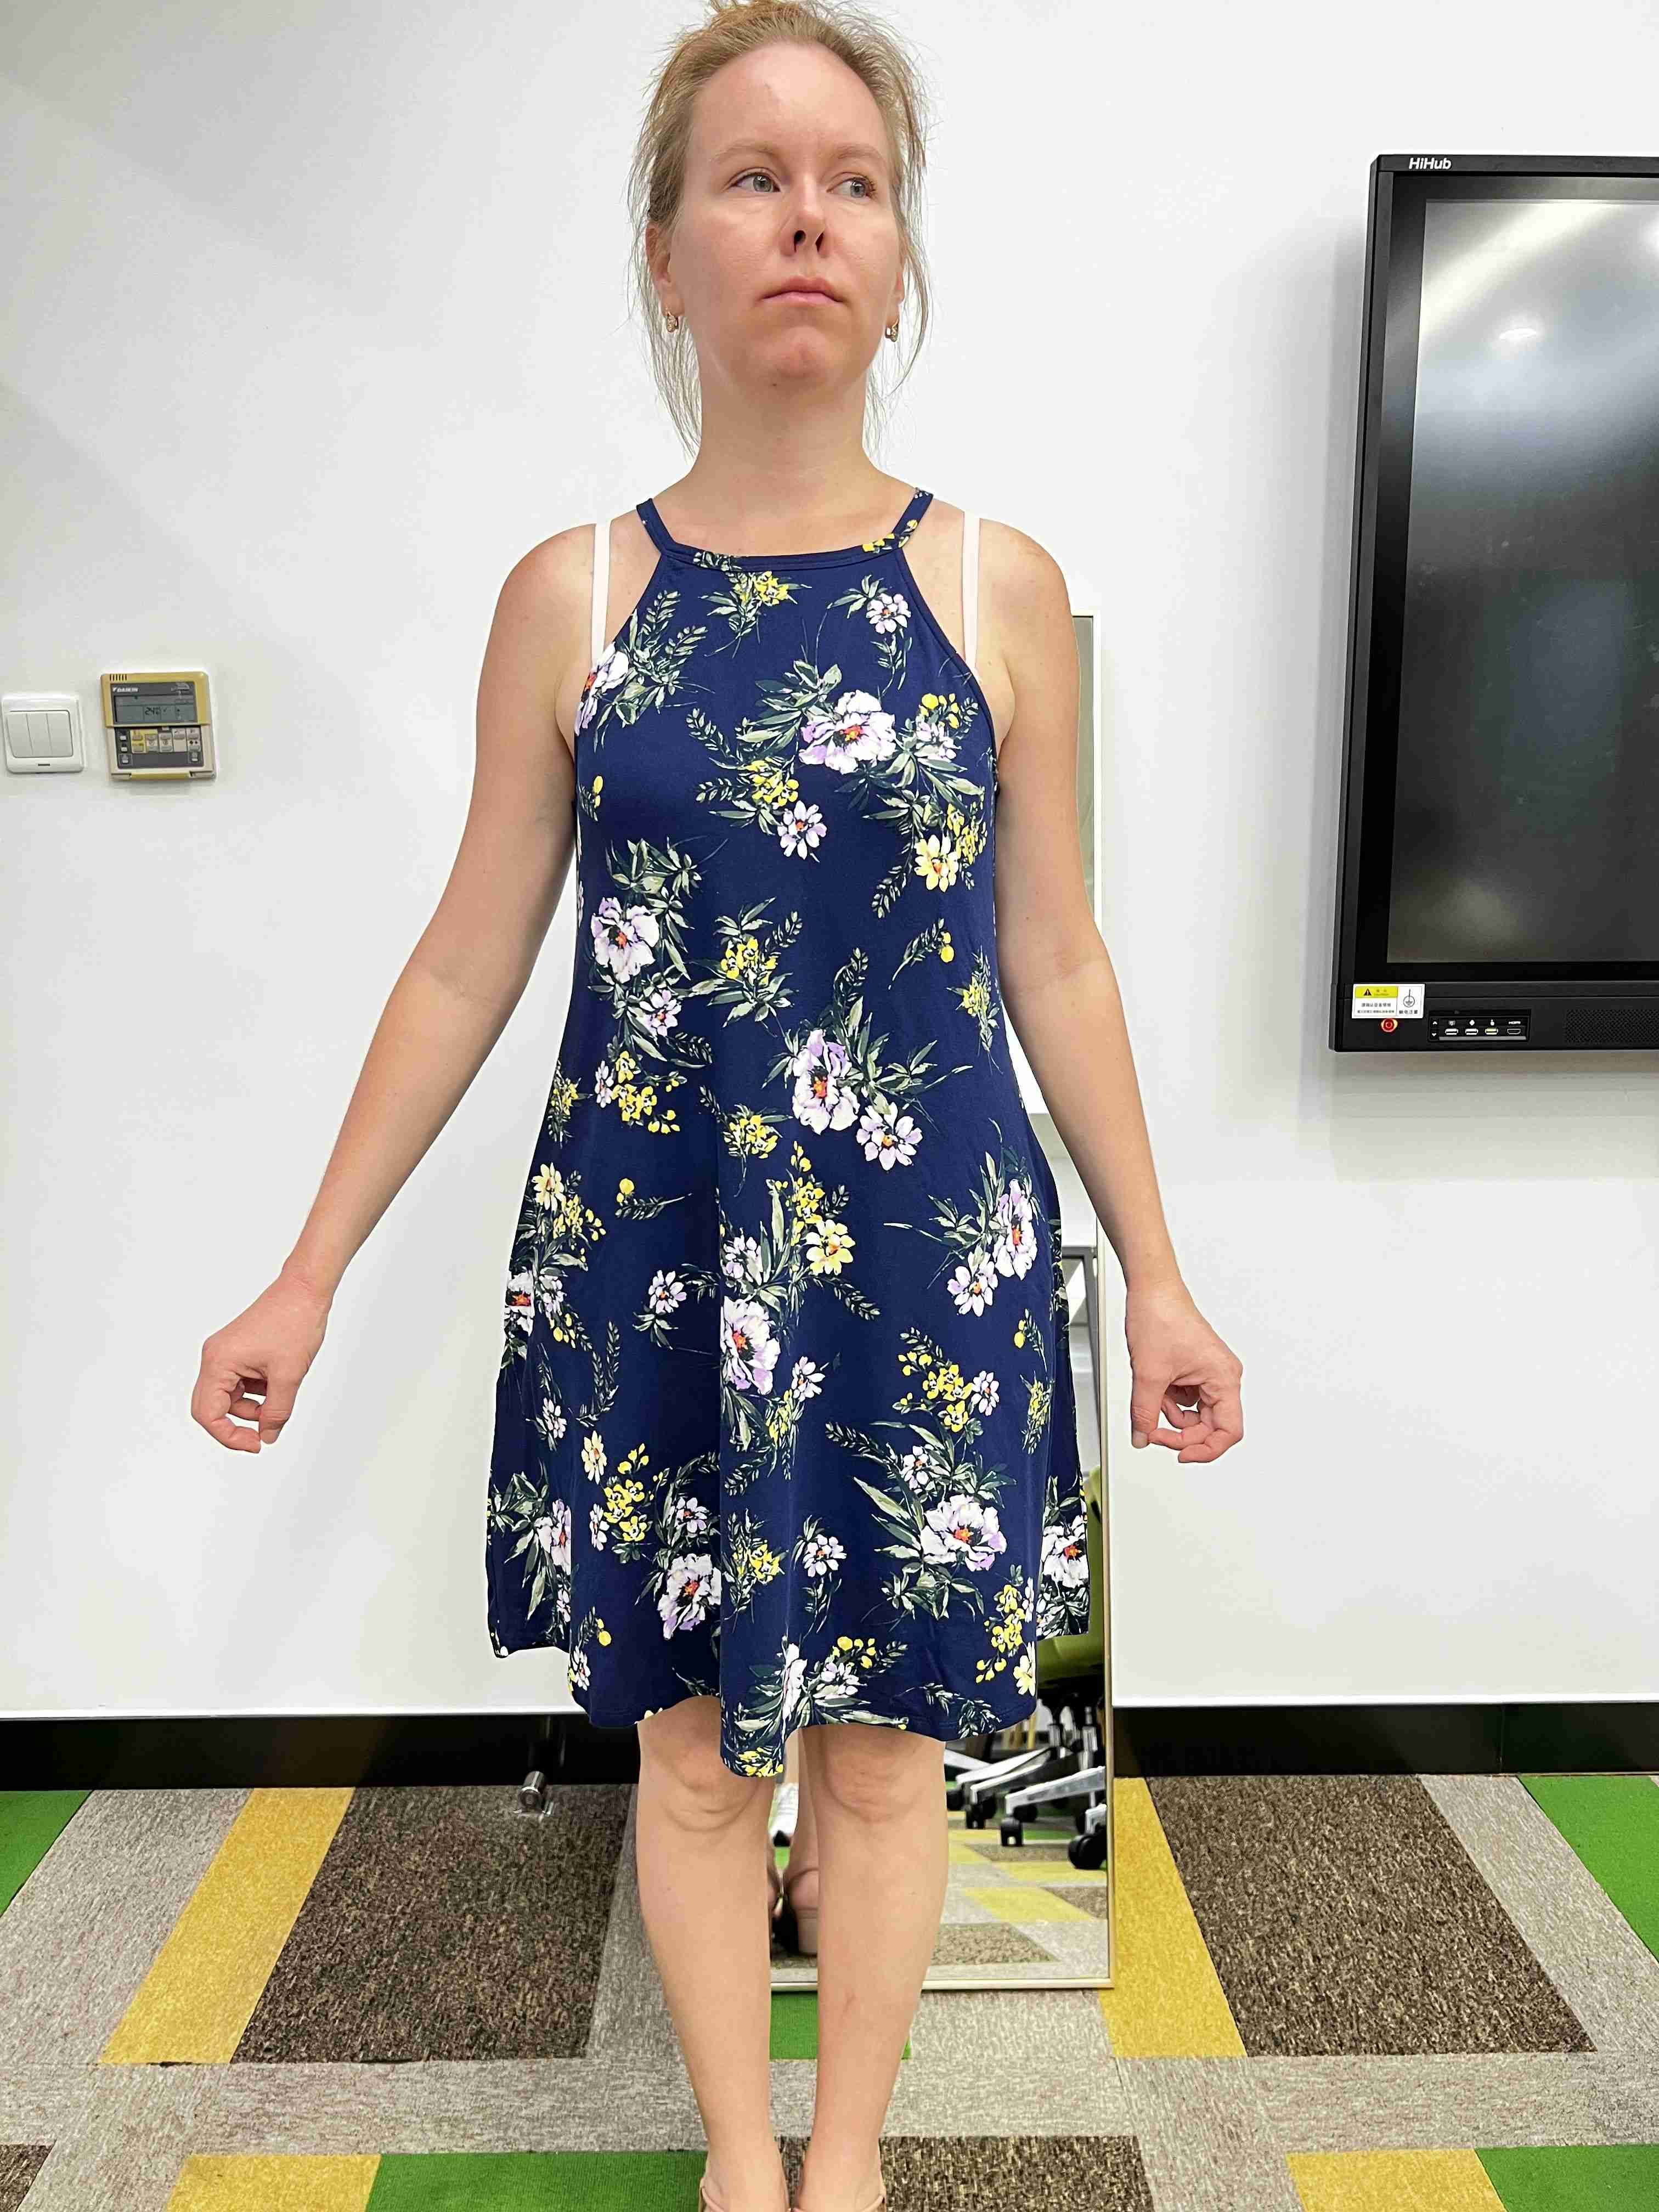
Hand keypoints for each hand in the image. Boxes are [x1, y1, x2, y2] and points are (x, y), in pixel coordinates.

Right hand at [191, 1264, 333, 1451]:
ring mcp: (225, 1353)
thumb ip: (277, 1412)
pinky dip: (257, 1392)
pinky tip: (278, 1384)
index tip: (255, 1444)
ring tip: (279, 1400)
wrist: (305, 1290)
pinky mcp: (238, 1351)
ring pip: (229, 1396)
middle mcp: (215, 1357)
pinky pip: (239, 1382)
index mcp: (218, 1362)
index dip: (228, 1436)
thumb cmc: (294, 1322)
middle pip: (212, 1407)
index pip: (207, 1414)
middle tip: (263, 1436)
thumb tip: (268, 1436)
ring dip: (252, 1407)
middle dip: (237, 1424)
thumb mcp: (289, 1376)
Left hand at [1123, 1279, 1242, 1463]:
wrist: (1151, 1289)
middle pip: (1209, 1426)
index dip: (1205, 1450)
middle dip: (1179, 1432)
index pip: (1228, 1431)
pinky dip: (1166, 1399)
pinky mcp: (1193, 1369)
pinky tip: (1153, 1384)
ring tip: (1151, 1394)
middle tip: (1152, 1431)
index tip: (1180, 1455)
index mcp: (1224, 1378)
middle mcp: (1222, 1376)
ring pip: (1193, 1413)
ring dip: (1169, 1414)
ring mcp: (1208, 1373)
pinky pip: (1183, 1398)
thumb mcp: (1148, 1374)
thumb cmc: (1161, 1316)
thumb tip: (1142, 1438)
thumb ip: (1144, 1413)